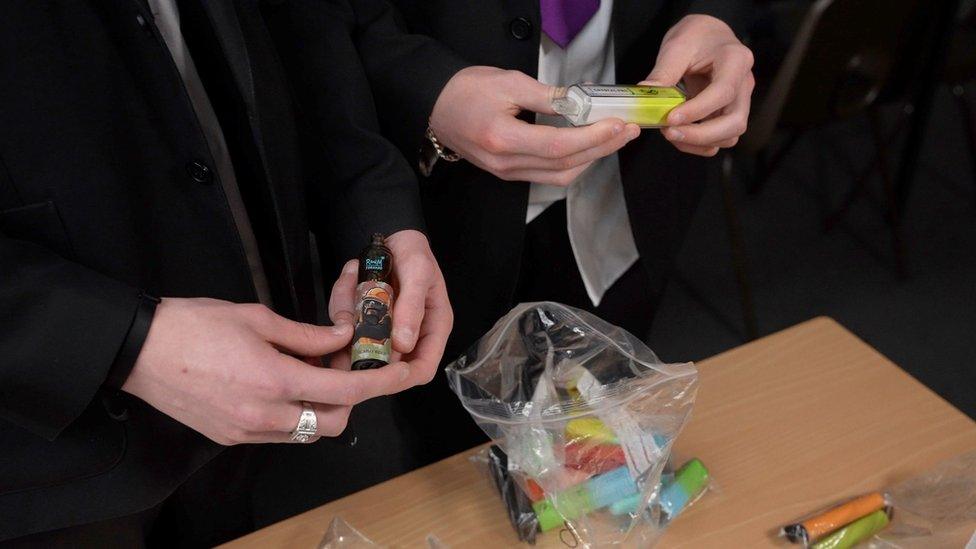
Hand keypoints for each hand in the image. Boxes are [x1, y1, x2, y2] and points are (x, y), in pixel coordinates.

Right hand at [122, 294, 418, 444]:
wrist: (138, 350)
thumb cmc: (194, 325)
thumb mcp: (257, 318)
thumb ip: (307, 335)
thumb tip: (342, 338)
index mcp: (274, 381)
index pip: (345, 392)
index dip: (379, 383)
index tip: (400, 372)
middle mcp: (264, 415)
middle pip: (334, 422)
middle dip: (351, 399)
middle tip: (344, 367)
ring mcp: (247, 430)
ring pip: (307, 432)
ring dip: (322, 408)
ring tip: (313, 373)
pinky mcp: (231, 436)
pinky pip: (280, 433)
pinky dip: (295, 414)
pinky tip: (285, 385)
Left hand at [327, 230, 452, 386]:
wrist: (395, 235)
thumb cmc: (414, 252)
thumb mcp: (418, 272)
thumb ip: (412, 307)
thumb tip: (404, 344)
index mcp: (432, 328)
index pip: (422, 368)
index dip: (402, 378)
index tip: (376, 372)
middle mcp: (408, 335)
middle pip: (384, 363)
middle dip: (362, 347)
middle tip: (347, 327)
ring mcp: (384, 329)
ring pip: (358, 343)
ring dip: (349, 316)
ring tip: (353, 280)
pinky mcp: (364, 320)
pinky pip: (345, 323)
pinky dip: (342, 301)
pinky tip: (351, 276)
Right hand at [429, 66, 640, 185]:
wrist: (436, 106)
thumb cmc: (466, 90)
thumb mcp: (509, 82)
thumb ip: (549, 96)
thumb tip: (582, 104)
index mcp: (502, 139)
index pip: (558, 145)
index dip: (593, 137)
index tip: (618, 124)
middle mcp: (505, 163)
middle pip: (564, 164)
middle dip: (602, 148)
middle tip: (627, 130)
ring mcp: (507, 172)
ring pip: (560, 176)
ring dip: (591, 159)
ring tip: (613, 138)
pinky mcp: (509, 173)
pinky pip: (548, 176)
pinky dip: (573, 163)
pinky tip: (588, 147)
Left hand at [642, 14, 754, 156]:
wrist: (707, 36)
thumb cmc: (696, 36)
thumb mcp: (676, 46)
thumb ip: (663, 72)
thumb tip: (646, 96)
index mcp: (736, 60)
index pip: (723, 92)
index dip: (698, 110)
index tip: (671, 118)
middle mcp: (744, 83)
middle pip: (735, 122)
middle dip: (702, 135)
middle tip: (669, 132)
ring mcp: (739, 101)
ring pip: (730, 135)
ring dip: (700, 142)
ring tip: (670, 133)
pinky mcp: (728, 113)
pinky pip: (720, 138)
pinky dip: (700, 144)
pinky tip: (679, 136)